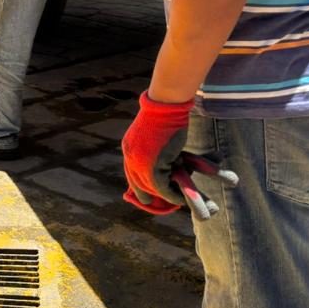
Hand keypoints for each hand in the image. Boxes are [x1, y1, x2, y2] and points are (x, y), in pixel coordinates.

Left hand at [121, 91, 194, 213]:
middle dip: (149, 194)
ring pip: (149, 188)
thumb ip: (154, 148)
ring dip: (163, 196)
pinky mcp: (152, 168)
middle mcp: (130, 157)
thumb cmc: (165, 115)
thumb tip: (167, 160)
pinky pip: (161, 188)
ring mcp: (139, 163)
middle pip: (137, 183)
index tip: (150, 193)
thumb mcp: (154, 133)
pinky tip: (180, 197)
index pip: (131, 172)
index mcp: (128, 148)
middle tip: (160, 201)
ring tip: (174, 200)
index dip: (141, 185)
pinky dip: (171, 194)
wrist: (165, 107)